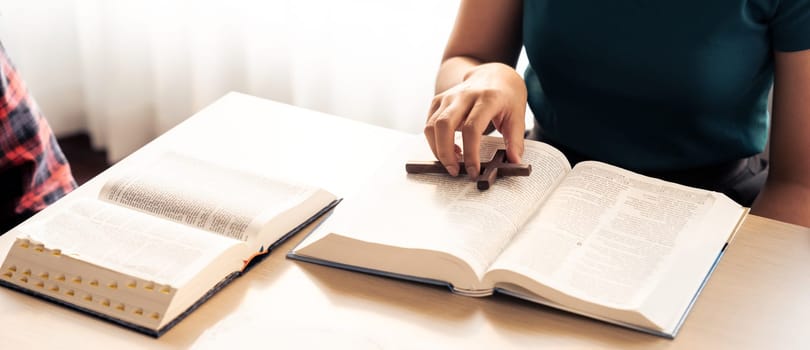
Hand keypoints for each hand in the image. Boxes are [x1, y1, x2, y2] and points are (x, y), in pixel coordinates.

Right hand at [424, 62, 526, 178]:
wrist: (494, 74)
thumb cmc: (507, 97)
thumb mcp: (517, 116)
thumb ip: (515, 140)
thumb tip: (514, 162)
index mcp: (487, 98)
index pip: (472, 128)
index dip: (471, 153)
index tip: (474, 171)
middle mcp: (464, 95)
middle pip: (444, 125)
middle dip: (445, 153)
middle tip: (455, 171)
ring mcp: (449, 96)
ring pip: (432, 125)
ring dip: (438, 149)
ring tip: (453, 162)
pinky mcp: (439, 100)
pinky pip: (429, 123)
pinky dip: (434, 141)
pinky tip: (449, 149)